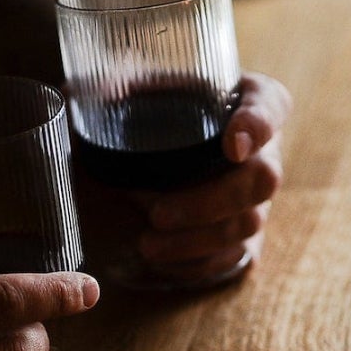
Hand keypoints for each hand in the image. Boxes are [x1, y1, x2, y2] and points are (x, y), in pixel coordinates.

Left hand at [134, 71, 291, 281]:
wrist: (148, 155)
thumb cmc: (151, 112)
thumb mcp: (136, 91)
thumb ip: (114, 88)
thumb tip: (79, 93)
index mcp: (247, 100)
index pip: (271, 106)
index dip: (258, 126)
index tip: (231, 145)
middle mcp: (263, 150)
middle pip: (264, 179)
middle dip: (211, 202)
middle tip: (157, 213)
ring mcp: (257, 197)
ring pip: (249, 223)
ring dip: (197, 240)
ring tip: (146, 246)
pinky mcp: (245, 235)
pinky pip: (234, 256)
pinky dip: (197, 263)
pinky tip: (161, 261)